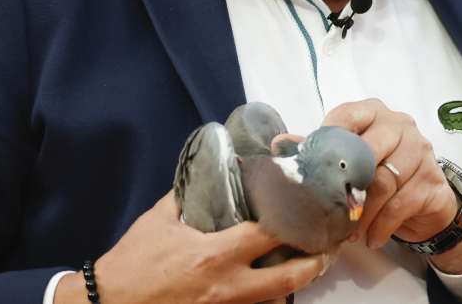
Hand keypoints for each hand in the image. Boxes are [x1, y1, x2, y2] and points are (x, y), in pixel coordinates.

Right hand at [55, 189, 325, 303]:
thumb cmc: (132, 262)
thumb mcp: (159, 220)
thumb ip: (186, 195)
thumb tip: (207, 170)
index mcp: (214, 255)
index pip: (266, 235)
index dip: (292, 221)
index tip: (307, 209)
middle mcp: (227, 286)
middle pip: (288, 278)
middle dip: (315, 263)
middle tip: (329, 249)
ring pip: (275, 301)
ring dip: (295, 285)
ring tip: (311, 267)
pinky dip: (268, 301)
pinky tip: (275, 289)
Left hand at [321, 98, 458, 247]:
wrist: (426, 203)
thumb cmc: (382, 175)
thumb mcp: (352, 161)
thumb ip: (321, 151)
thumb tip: (283, 143)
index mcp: (374, 113)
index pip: (347, 116)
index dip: (327, 138)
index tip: (312, 164)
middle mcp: (400, 126)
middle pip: (367, 150)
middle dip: (345, 185)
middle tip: (330, 210)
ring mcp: (420, 151)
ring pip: (383, 182)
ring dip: (362, 213)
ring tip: (348, 233)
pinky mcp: (432, 180)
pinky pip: (400, 204)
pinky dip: (381, 225)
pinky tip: (371, 238)